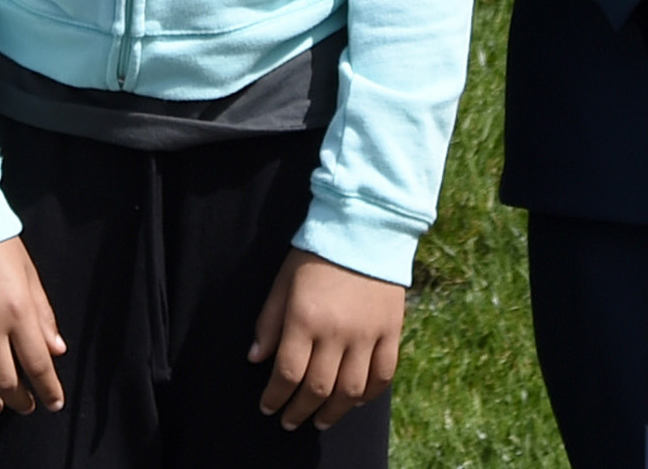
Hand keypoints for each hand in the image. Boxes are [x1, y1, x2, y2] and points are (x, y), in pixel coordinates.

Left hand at [250, 249, 404, 428]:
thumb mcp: (283, 282)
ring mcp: (367, 334)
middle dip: (300, 411)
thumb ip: (269, 322)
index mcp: (305, 319)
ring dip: (333, 412)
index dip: (275, 397)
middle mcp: (336, 332)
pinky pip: (382, 375)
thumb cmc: (317, 253)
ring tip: (320, 421)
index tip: (268, 407)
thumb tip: (256, 358)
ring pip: (350, 391)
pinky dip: (368, 394)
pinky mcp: (391, 331)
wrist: (365, 228)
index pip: (287, 373)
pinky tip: (355, 401)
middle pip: (317, 389)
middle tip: (290, 421)